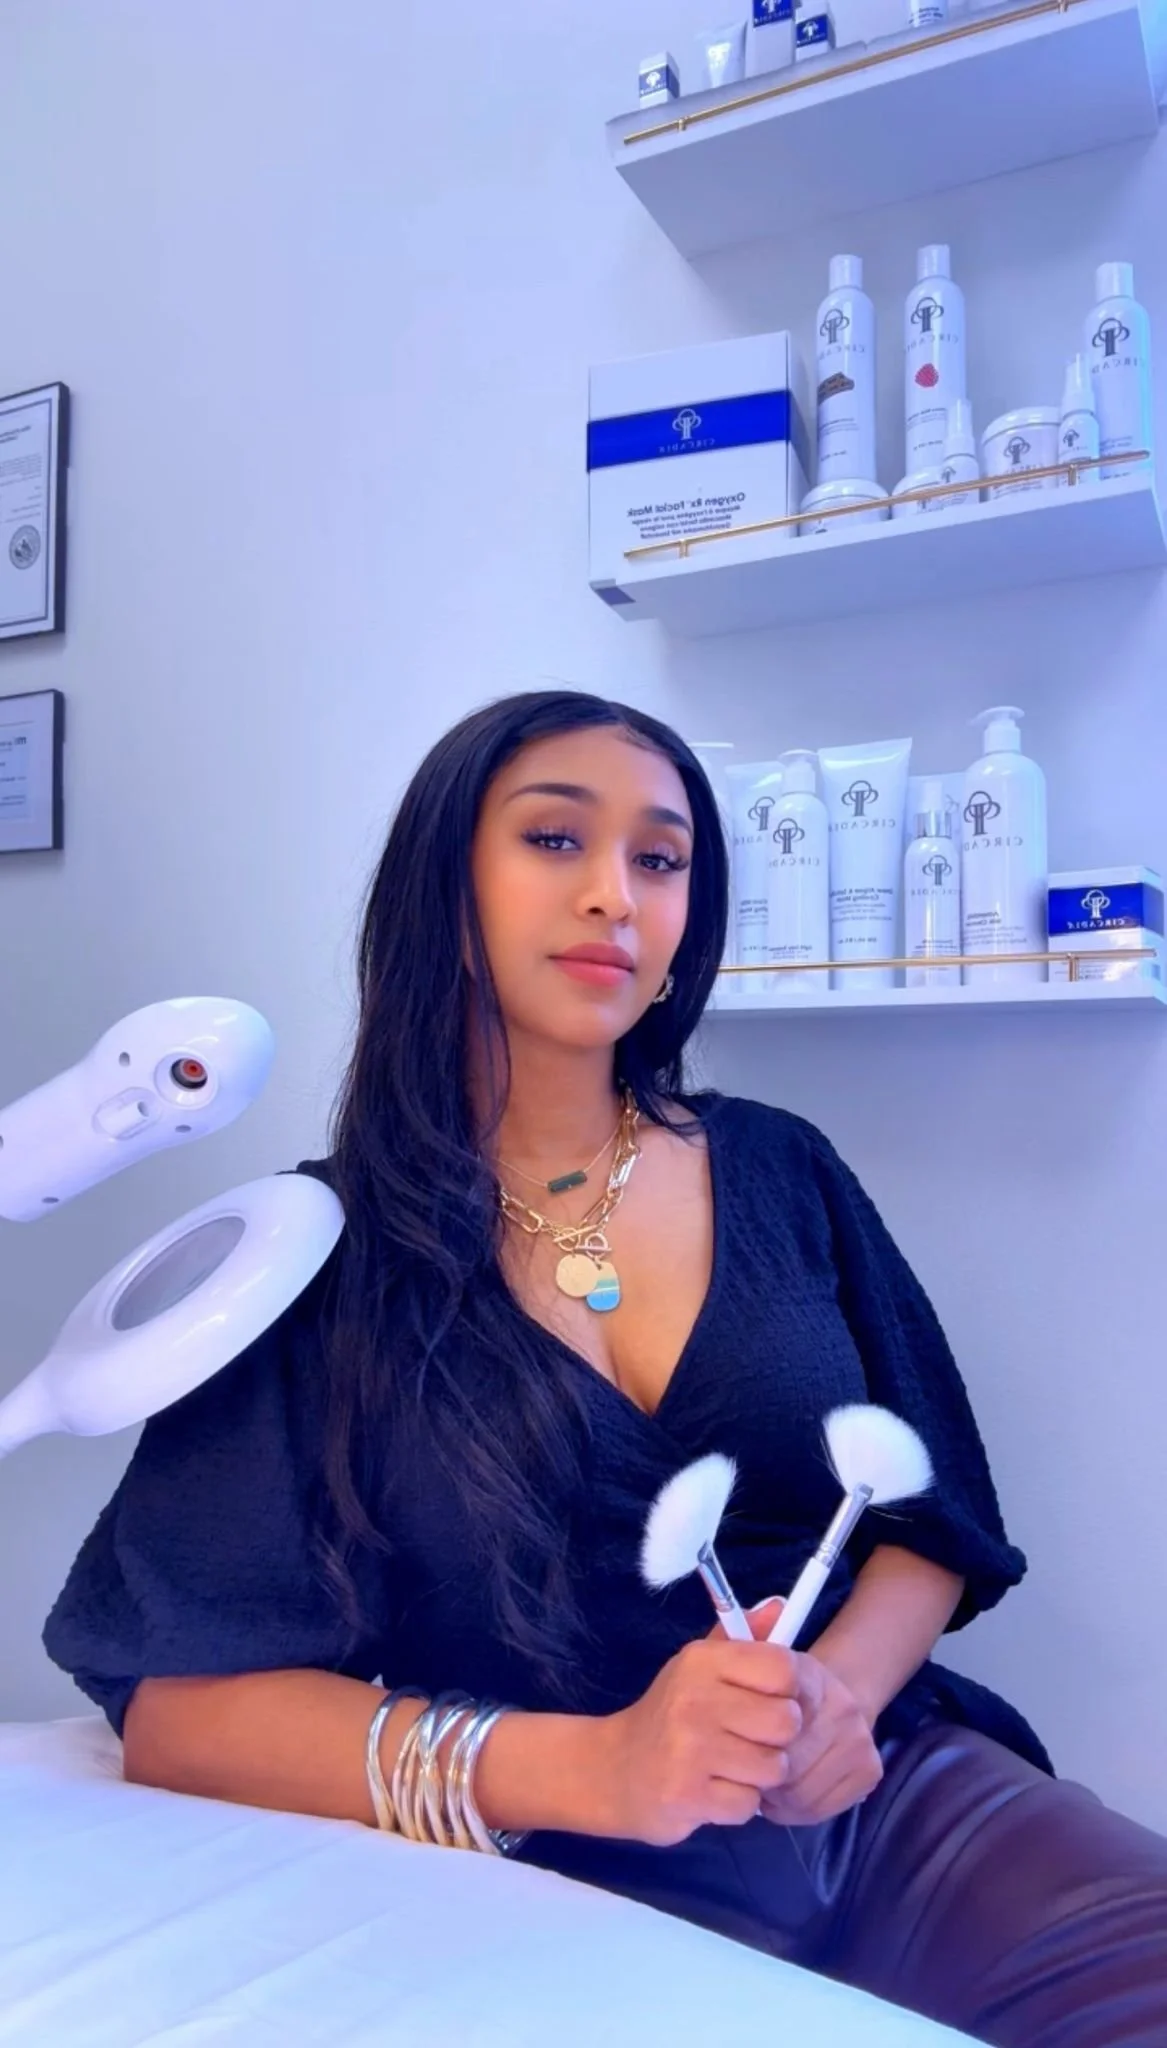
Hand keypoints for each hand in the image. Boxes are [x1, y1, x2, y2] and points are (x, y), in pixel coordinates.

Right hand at [593, 1612, 802, 1846]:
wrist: (614, 1769)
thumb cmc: (669, 1713)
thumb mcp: (698, 1666)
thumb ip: (743, 1639)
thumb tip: (780, 1605)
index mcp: (702, 1661)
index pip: (782, 1668)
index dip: (788, 1689)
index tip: (769, 1700)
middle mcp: (695, 1700)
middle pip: (786, 1721)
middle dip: (777, 1738)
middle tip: (751, 1739)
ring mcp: (690, 1750)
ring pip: (773, 1768)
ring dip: (759, 1775)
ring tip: (732, 1765)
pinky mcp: (688, 1795)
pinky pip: (749, 1805)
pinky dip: (739, 1804)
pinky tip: (716, 1790)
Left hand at [748, 1598, 883, 1826]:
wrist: (832, 1698)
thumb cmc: (772, 1687)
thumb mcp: (746, 1660)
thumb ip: (735, 1639)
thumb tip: (767, 1607)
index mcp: (806, 1672)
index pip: (775, 1707)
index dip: (748, 1731)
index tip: (734, 1733)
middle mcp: (842, 1703)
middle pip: (785, 1758)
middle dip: (756, 1768)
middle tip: (741, 1765)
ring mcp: (859, 1739)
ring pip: (799, 1789)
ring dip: (771, 1794)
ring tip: (760, 1778)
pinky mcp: (869, 1771)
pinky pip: (816, 1808)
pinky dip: (791, 1809)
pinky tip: (781, 1794)